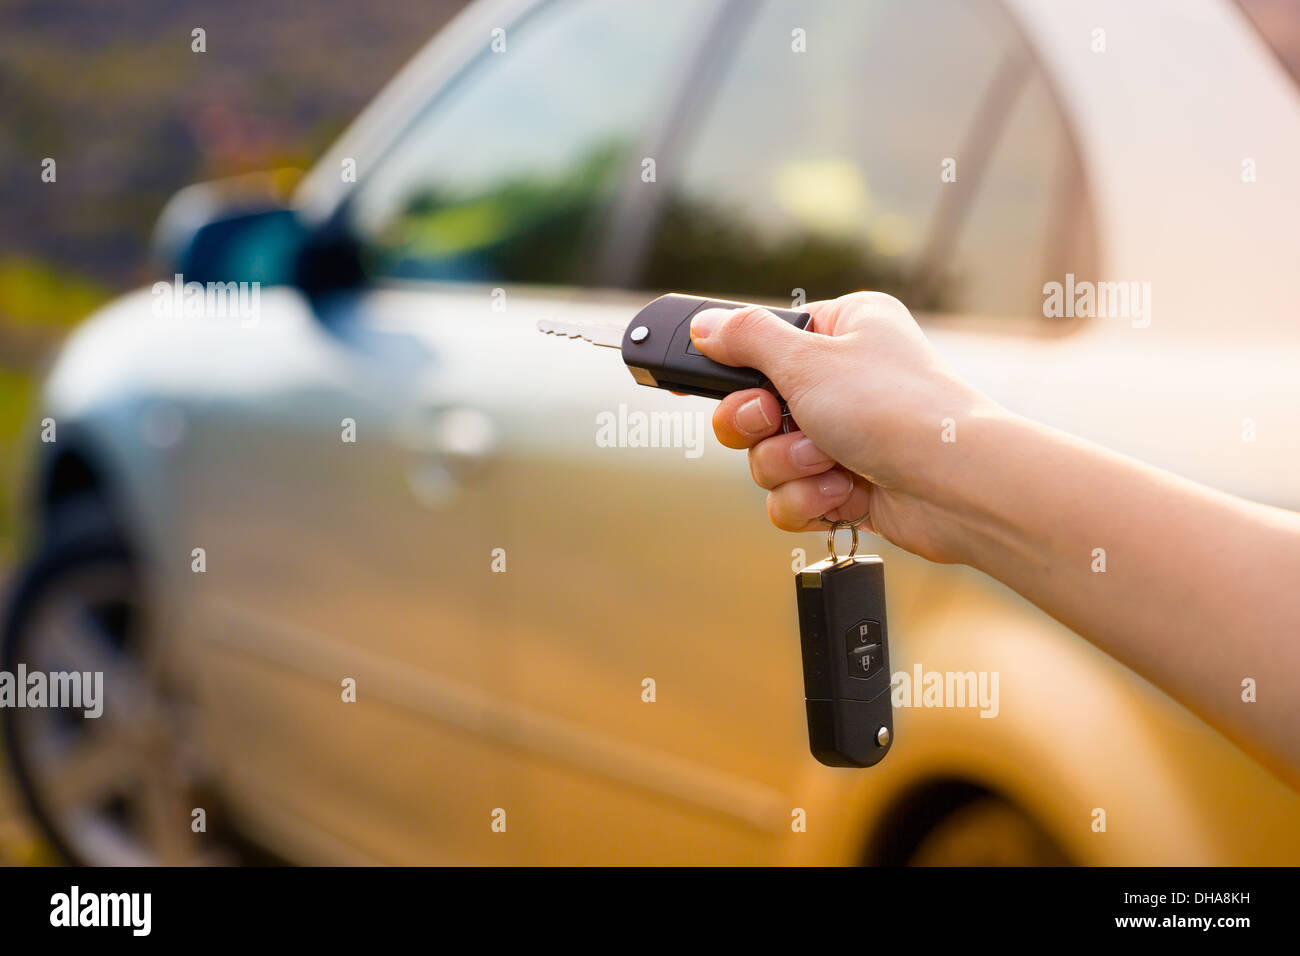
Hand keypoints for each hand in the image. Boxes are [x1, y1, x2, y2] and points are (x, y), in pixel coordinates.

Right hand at [689, 291, 996, 562]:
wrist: (956, 487)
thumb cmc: (895, 408)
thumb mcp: (807, 359)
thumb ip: (745, 339)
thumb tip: (704, 325)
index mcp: (842, 330)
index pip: (762, 342)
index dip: (731, 367)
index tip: (700, 381)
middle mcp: (843, 380)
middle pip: (753, 406)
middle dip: (758, 426)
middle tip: (772, 421)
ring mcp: (845, 437)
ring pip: (767, 459)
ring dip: (788, 466)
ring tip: (828, 461)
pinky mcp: (847, 487)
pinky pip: (791, 497)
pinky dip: (808, 499)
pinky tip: (843, 493)